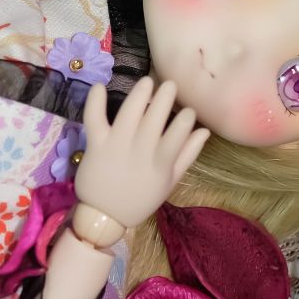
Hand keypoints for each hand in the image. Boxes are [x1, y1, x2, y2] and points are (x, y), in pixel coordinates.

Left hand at [74, 76, 208, 225]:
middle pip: (154, 119)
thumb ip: (187, 155)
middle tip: (170, 84)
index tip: (188, 111)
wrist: (103, 216)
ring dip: (139, 95)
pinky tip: (100, 87)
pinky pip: (94, 119)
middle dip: (164, 98)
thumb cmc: (139, 199)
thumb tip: (205, 130)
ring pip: (129, 114)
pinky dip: (95, 102)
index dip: (185, 119)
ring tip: (147, 82)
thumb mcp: (169, 182)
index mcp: (160, 162)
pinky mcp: (96, 144)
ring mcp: (116, 146)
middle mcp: (139, 151)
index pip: (177, 134)